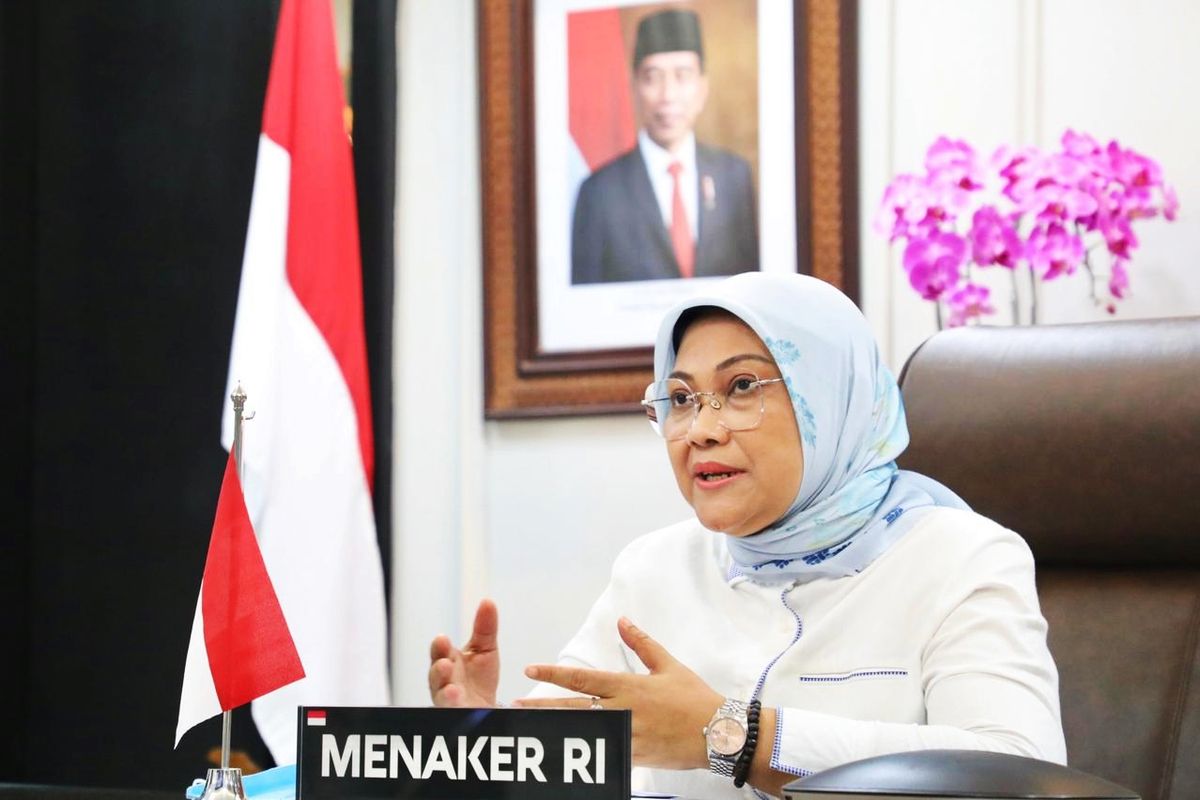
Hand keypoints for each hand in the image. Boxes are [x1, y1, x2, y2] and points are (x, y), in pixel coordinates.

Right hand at [428, 599, 499, 706]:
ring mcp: (448, 701)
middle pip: (436, 675)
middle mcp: (444, 681)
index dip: (439, 647)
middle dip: (439, 670)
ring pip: (441, 697)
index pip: (439, 652)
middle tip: (446, 664)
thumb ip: (485, 628)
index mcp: (449, 661)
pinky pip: (453, 712)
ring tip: (453, 690)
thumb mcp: (485, 649)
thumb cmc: (479, 676)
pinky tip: (460, 703)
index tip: (443, 639)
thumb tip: (487, 601)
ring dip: (446, 694)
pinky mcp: (457, 715)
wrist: (486, 707)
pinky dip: (455, 708)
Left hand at [514, 617, 722, 769]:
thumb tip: (622, 620)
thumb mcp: (668, 665)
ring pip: (582, 732)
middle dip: (542, 706)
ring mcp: (626, 737)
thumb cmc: (695, 697)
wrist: (719, 733)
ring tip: (530, 727)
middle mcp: (623, 711)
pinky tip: (564, 750)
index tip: (530, 670)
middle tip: (514, 705)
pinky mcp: (633, 757)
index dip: (553, 675)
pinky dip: (581, 751)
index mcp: (629, 686)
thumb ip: (641, 643)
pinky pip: (601, 753)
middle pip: (573, 708)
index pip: (583, 678)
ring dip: (555, 729)